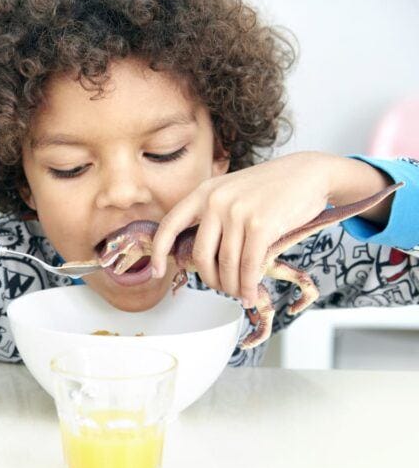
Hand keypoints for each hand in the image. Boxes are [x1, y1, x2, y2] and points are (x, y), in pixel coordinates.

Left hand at [150, 152, 337, 308]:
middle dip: (209, 279)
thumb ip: (213, 215)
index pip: (169, 225)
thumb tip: (198, 255)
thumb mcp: (231, 191)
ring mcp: (237, 212)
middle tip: (221, 288)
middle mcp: (215, 201)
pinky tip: (250, 294)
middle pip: (200, 255)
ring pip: (226, 264)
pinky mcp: (261, 225)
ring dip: (233, 286)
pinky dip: (249, 285)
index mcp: (204, 192)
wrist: (309, 173)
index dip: (159, 252)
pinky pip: (249, 266)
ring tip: (240, 294)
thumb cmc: (271, 188)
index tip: (157, 271)